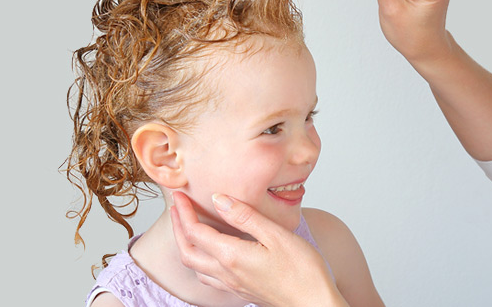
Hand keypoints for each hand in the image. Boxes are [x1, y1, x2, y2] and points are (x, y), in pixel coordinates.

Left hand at [169, 192, 347, 306]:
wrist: (314, 304)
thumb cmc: (303, 271)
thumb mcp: (276, 235)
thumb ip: (245, 216)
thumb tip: (218, 199)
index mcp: (232, 256)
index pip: (195, 232)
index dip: (184, 212)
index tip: (180, 195)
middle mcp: (227, 273)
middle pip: (187, 251)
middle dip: (178, 227)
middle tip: (178, 208)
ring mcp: (233, 285)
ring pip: (196, 267)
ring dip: (186, 245)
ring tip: (189, 227)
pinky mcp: (241, 290)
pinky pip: (209, 277)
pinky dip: (201, 261)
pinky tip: (211, 253)